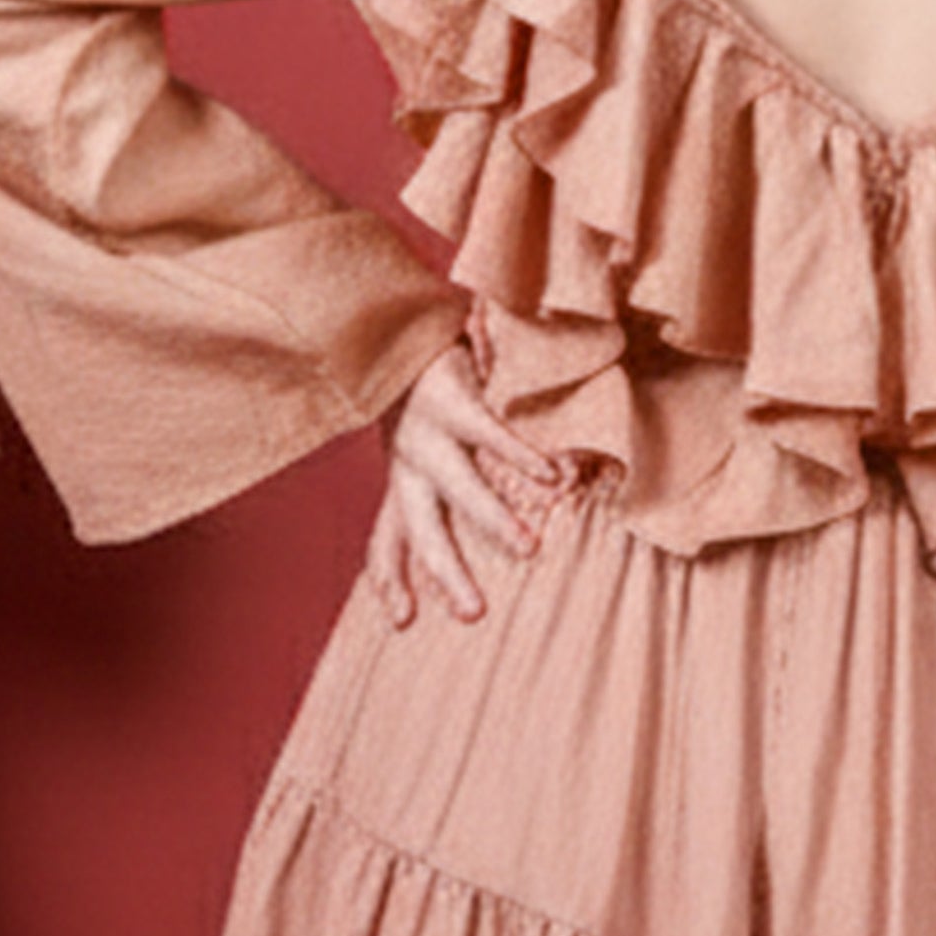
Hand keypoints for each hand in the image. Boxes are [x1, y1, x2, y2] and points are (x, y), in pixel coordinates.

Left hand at [371, 337, 566, 628]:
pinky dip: (519, 456)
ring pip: (458, 483)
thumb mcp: (421, 444)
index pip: (385, 540)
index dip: (390, 579)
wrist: (397, 313)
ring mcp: (427, 428)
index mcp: (401, 476)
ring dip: (492, 518)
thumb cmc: (422, 388)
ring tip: (528, 547)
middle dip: (447, 572)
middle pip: (422, 528)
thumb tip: (495, 533)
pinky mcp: (453, 394)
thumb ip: (441, 490)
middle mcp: (407, 459)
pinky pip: (489, 432)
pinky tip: (550, 477)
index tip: (402, 621)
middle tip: (475, 613)